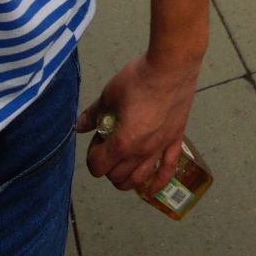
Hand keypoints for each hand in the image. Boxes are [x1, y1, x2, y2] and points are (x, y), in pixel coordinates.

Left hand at [77, 52, 200, 194]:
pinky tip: (151, 189)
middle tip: (107, 147)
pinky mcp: (175, 139)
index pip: (98, 166)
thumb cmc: (139, 78)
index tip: (96, 141)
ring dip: (126, 180)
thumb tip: (79, 126)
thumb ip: (94, 114)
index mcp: (122, 142)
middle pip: (117, 176)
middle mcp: (141, 151)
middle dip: (107, 166)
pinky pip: (168, 169)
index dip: (92, 157)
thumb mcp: (109, 94)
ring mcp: (160, 147)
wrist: (171, 66)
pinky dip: (158, 182)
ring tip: (121, 169)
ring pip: (140, 178)